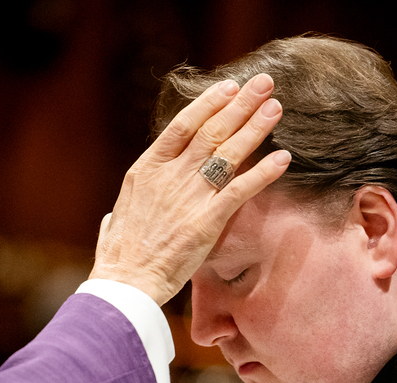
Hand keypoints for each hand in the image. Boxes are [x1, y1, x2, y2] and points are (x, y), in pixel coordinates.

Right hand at [89, 73, 290, 304]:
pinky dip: (264, 172)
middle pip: (211, 131)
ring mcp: (189, 197)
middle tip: (264, 84)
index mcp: (146, 170)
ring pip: (228, 153)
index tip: (228, 86)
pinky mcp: (207, 221)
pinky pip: (241, 190)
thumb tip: (113, 219)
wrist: (125, 284)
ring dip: (255, 128)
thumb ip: (118, 215)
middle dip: (240, 105)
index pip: (181, 126)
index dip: (208, 104)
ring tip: (276, 108)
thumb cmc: (117, 259)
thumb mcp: (113, 224)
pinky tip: (283, 158)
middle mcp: (169, 176)